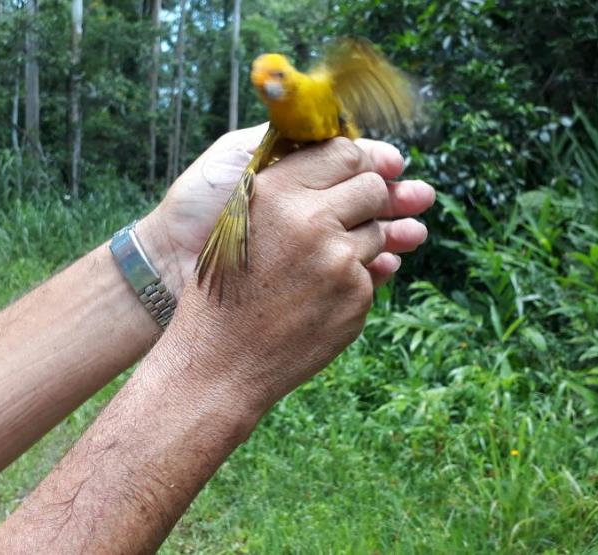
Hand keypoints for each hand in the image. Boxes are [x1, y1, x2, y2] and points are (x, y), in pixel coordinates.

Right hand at [155, 138, 429, 412]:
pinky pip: (372, 274)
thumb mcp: (237, 222)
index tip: (358, 170)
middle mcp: (313, 221)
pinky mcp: (357, 298)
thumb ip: (285, 188)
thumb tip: (344, 160)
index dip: (358, 160)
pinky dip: (353, 280)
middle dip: (369, 198)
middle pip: (372, 188)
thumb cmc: (222, 289)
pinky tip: (318, 296)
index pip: (344, 152)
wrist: (220, 363)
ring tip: (318, 265)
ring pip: (377, 233)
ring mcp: (341, 262)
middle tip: (350, 213)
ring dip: (359, 242)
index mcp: (277, 193)